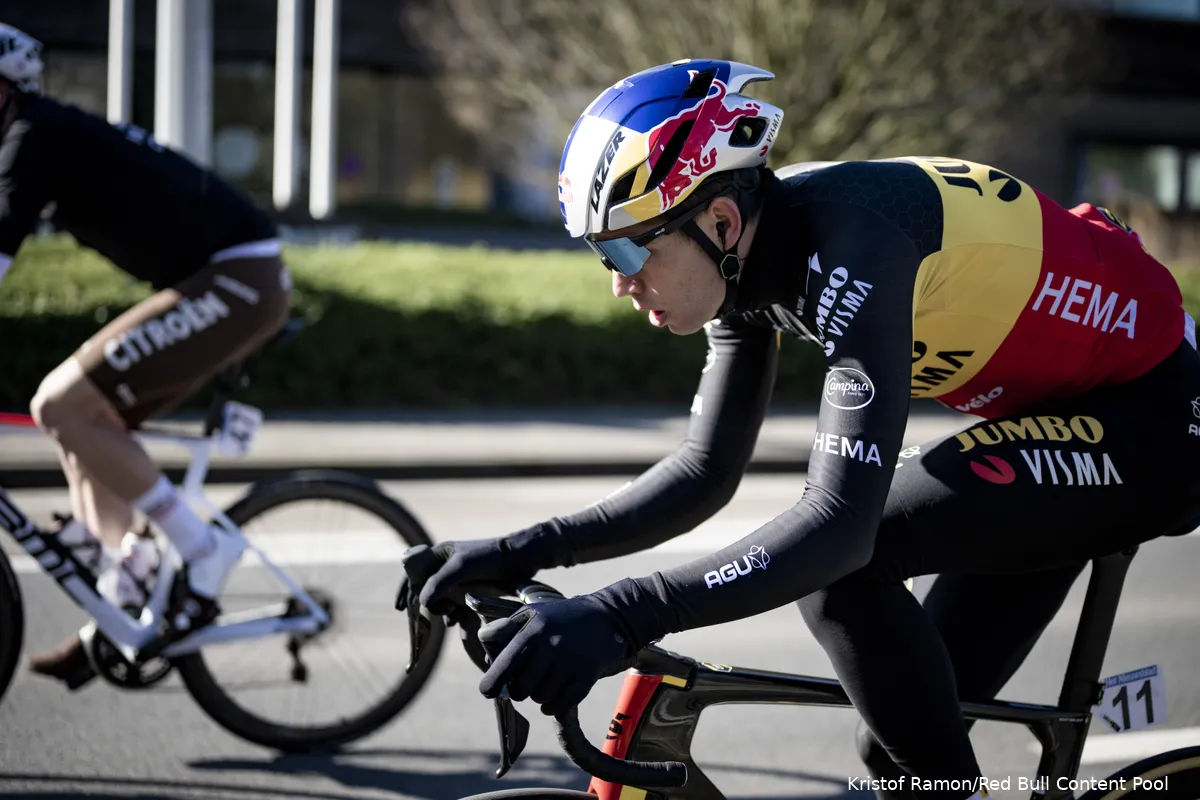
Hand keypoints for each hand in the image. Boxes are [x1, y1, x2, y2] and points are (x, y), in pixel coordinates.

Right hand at [401, 538, 538, 616]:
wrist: (521, 558)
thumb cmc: (490, 558)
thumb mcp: (461, 567)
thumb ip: (439, 582)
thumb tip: (421, 601)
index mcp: (440, 555)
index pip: (413, 571)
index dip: (404, 589)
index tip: (399, 608)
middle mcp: (446, 565)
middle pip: (425, 589)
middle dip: (427, 604)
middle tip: (438, 613)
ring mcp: (459, 578)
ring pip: (441, 600)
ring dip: (442, 611)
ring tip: (451, 617)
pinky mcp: (472, 588)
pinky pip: (455, 605)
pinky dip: (454, 614)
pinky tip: (459, 621)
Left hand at [477, 594, 636, 716]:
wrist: (606, 617)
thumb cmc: (560, 617)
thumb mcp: (531, 613)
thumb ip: (505, 630)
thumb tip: (485, 649)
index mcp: (531, 631)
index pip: (503, 667)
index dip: (491, 685)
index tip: (488, 691)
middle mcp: (549, 647)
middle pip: (520, 690)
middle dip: (519, 689)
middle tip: (527, 680)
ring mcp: (569, 663)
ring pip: (539, 699)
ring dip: (538, 695)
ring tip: (545, 680)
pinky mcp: (585, 677)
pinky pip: (559, 706)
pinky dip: (552, 705)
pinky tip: (555, 693)